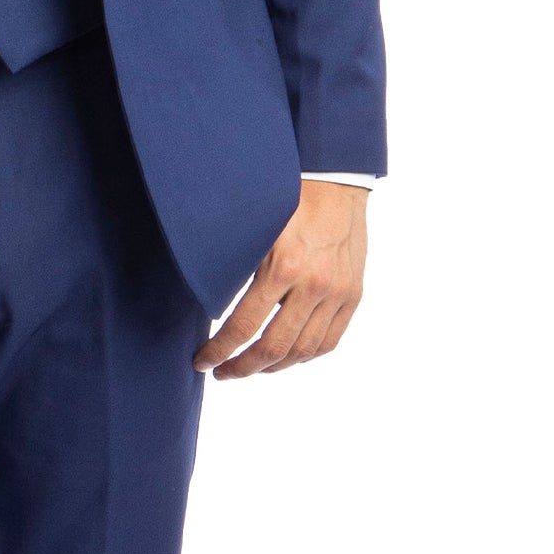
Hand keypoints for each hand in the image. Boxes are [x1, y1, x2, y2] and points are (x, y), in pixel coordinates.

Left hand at [193, 180, 369, 379]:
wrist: (336, 180)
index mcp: (283, 266)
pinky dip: (305, 356)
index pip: (244, 326)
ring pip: (303, 351)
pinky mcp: (353, 294)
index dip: (219, 350)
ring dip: (272, 367)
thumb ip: (235, 266)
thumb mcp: (253, 228)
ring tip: (250, 368)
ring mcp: (338, 293)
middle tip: (221, 372)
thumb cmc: (287, 198)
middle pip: (274, 348)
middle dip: (242, 367)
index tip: (201, 361)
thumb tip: (206, 306)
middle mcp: (314, 285)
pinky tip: (284, 356)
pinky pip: (329, 341)